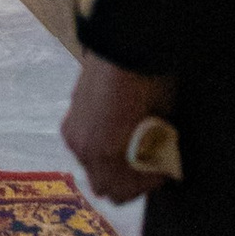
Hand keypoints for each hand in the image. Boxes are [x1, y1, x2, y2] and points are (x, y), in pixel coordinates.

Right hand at [61, 53, 178, 203]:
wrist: (126, 43)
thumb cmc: (150, 87)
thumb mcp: (160, 128)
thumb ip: (152, 154)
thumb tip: (158, 162)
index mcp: (104, 157)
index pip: (121, 193)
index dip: (146, 184)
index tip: (163, 169)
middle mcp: (82, 148)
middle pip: (102, 186)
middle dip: (126, 180)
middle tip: (148, 164)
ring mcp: (73, 129)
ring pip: (92, 164)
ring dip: (112, 162)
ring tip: (133, 144)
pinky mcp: (71, 110)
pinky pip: (86, 141)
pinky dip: (101, 142)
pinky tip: (118, 126)